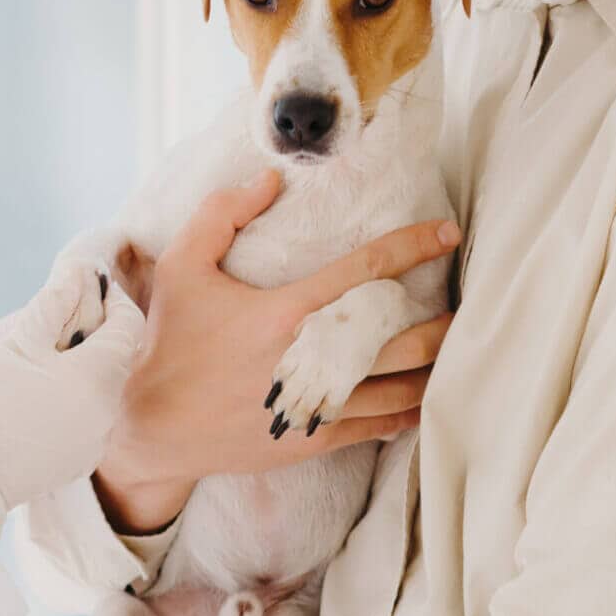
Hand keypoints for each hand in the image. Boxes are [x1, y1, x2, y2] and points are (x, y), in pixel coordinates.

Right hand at [0, 254, 146, 532]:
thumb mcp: (9, 346)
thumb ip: (50, 304)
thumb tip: (79, 272)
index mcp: (96, 377)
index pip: (129, 325)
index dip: (112, 301)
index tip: (86, 290)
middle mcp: (107, 413)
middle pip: (116, 358)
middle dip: (91, 335)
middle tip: (51, 325)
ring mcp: (95, 442)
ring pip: (102, 389)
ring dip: (81, 369)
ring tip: (36, 364)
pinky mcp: (79, 462)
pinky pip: (88, 418)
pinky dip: (72, 400)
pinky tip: (34, 401)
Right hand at [95, 169, 457, 532]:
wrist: (149, 424)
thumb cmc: (170, 340)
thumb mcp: (182, 266)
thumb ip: (222, 213)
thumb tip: (270, 177)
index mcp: (285, 311)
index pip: (366, 271)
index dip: (413, 247)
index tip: (447, 234)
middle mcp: (308, 358)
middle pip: (399, 337)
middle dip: (442, 321)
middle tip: (466, 305)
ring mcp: (315, 403)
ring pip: (398, 387)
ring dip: (434, 367)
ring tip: (455, 350)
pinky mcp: (312, 438)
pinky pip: (377, 426)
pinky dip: (409, 412)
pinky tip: (426, 398)